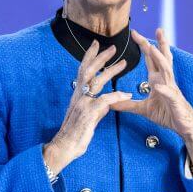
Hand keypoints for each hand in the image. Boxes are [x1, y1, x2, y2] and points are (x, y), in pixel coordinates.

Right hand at [44, 40, 131, 173]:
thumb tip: (108, 102)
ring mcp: (82, 103)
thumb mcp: (89, 117)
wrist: (65, 147)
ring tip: (124, 63)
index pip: (83, 70)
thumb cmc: (77, 133)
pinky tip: (127, 93)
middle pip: (88, 70)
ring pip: (97, 81)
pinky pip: (105, 100)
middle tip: (113, 47)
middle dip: (100, 57)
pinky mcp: (88, 113)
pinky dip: (117, 95)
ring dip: (111, 71)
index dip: (90, 56)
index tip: (97, 44)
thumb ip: (98, 107)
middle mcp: (78, 95)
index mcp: (78, 94)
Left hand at [112, 28, 192, 171]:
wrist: (185, 127)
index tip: (135, 33)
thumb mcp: (144, 109)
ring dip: (160, 59)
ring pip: (167, 70)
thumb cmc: (168, 114)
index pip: (151, 59)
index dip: (145, 45)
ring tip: (153, 48)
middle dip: (159, 43)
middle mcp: (166, 81)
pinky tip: (157, 86)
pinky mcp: (175, 102)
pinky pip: (169, 94)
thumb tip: (111, 103)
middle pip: (162, 58)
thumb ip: (129, 104)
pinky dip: (164, 89)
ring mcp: (172, 89)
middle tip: (157, 28)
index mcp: (158, 79)